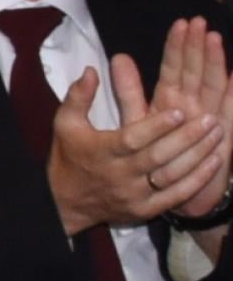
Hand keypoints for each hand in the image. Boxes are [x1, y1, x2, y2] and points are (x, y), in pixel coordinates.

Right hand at [47, 47, 228, 233]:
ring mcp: (133, 195)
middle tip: (209, 119)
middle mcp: (119, 175)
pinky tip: (214, 162)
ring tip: (218, 134)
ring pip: (171, 176)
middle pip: (157, 157)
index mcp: (101, 152)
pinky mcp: (144, 210)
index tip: (178, 111)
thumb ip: (78, 96)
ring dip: (197, 156)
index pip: (132, 139)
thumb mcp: (65, 124)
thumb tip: (92, 70)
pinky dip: (196, 180)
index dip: (156, 127)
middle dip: (186, 138)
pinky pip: (175, 196)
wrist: (64, 204)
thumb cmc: (69, 157)